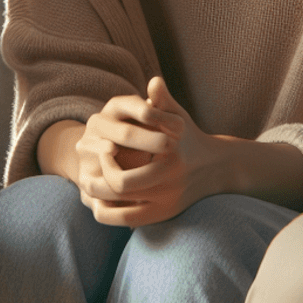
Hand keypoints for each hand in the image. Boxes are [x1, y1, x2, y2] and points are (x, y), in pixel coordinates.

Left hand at [76, 77, 223, 226]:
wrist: (214, 167)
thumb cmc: (188, 136)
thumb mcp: (178, 116)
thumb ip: (163, 101)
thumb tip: (154, 80)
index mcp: (169, 160)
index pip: (123, 172)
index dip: (104, 161)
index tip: (102, 148)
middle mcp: (169, 186)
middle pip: (120, 192)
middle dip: (97, 183)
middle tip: (88, 173)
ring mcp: (167, 205)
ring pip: (120, 214)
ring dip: (98, 201)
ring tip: (89, 188)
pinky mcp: (165, 216)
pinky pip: (129, 222)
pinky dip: (110, 214)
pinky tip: (102, 201)